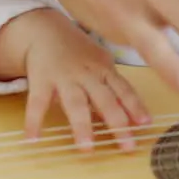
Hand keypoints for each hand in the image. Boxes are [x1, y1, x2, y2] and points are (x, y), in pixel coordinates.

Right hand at [0, 8, 150, 151]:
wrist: (46, 30)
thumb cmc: (78, 52)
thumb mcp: (100, 64)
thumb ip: (111, 88)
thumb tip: (128, 117)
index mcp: (104, 70)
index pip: (124, 90)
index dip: (135, 106)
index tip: (145, 124)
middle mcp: (87, 74)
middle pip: (105, 99)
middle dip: (117, 123)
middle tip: (127, 146)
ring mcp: (64, 77)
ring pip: (75, 103)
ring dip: (82, 126)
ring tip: (86, 148)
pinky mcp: (41, 80)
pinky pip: (38, 102)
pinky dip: (34, 121)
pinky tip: (33, 138)